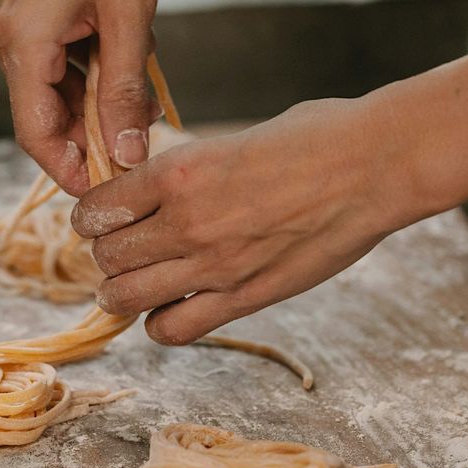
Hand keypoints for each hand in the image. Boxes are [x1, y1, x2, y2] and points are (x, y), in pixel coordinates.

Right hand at [0, 0, 160, 194]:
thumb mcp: (129, 16)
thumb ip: (125, 88)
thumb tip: (127, 150)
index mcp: (23, 43)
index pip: (36, 132)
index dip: (68, 169)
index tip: (103, 191)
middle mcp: (10, 38)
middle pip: (44, 114)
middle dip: (90, 138)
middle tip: (135, 151)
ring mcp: (18, 24)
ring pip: (54, 90)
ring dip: (95, 107)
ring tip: (139, 110)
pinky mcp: (33, 12)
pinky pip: (59, 62)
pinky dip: (91, 77)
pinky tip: (125, 74)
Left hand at [71, 97, 422, 344]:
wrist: (376, 165)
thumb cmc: (314, 138)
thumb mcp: (231, 139)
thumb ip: (188, 171)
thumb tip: (156, 190)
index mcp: (178, 171)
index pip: (96, 208)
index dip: (92, 216)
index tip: (103, 218)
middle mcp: (186, 220)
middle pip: (106, 255)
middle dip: (106, 254)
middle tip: (120, 251)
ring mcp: (214, 265)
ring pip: (126, 297)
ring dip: (121, 292)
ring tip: (130, 286)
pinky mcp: (245, 298)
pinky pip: (173, 330)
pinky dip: (160, 324)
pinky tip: (171, 308)